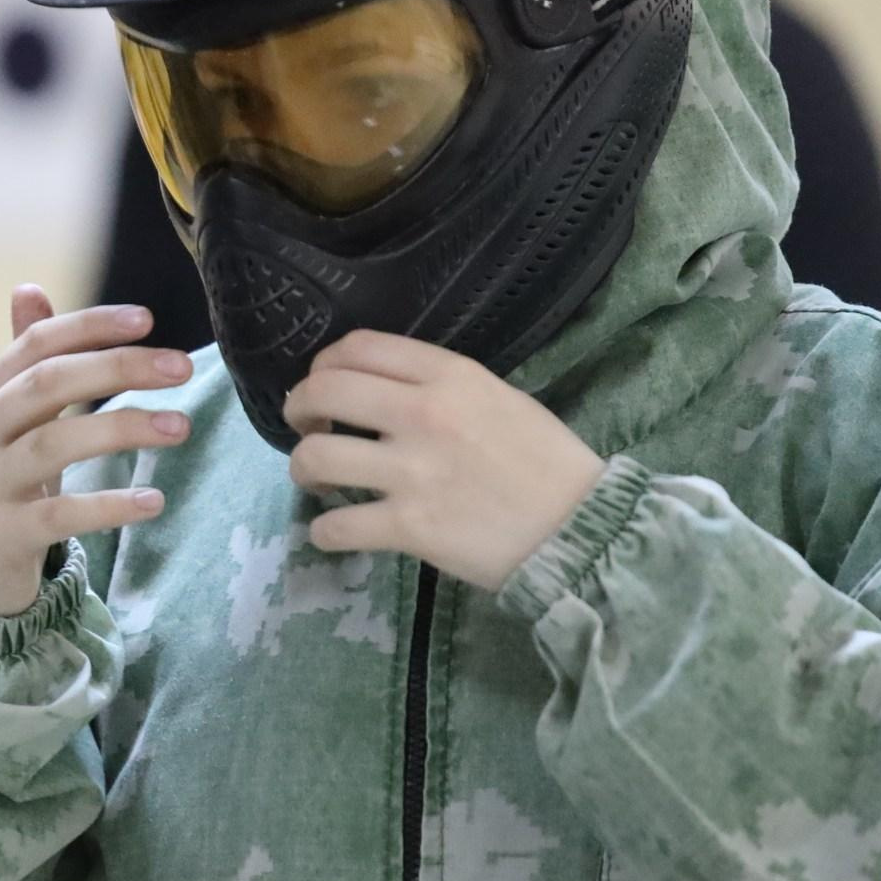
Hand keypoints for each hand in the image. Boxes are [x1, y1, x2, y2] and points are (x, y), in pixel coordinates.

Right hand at [0, 286, 193, 615]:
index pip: (35, 346)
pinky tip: (153, 501)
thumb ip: (24, 361)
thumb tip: (27, 287)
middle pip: (46, 386)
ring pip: (53, 445)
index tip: (148, 319)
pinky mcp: (3, 534)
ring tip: (180, 426)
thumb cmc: (4, 482)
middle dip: (116, 369)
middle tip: (181, 366)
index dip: (89, 326)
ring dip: (122, 429)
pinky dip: (108, 506)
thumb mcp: (11, 420)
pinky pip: (60, 515)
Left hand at [283, 331, 603, 591]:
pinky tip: (333, 532)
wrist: (581, 528)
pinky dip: (324, 533)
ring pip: (316, 457)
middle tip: (306, 426)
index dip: (324, 365)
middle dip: (299, 408)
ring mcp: (412, 472)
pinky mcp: (409, 527)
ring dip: (303, 468)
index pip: (357, 347)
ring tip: (317, 479)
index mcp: (449, 375)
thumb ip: (442, 386)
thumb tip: (387, 390)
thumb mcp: (499, 397)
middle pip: (323, 392)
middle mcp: (423, 414)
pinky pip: (336, 527)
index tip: (324, 385)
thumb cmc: (546, 462)